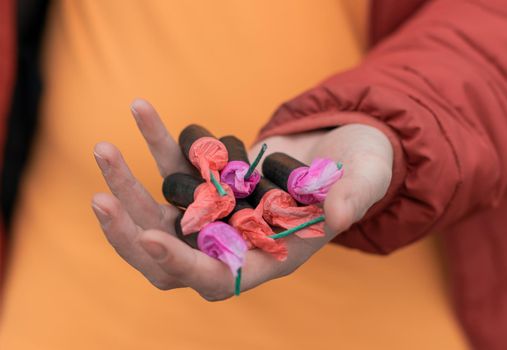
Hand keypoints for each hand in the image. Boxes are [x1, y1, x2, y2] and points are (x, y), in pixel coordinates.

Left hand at [92, 99, 392, 299]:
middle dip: (132, 235)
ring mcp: (218, 213)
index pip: (217, 278)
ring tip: (104, 148)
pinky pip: (175, 168)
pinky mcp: (209, 181)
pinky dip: (156, 143)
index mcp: (269, 256)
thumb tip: (340, 216)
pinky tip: (141, 110)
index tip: (150, 238)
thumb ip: (355, 197)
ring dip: (127, 184)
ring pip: (160, 213)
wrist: (342, 145)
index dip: (183, 266)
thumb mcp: (365, 179)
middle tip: (101, 200)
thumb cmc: (361, 169)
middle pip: (171, 256)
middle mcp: (235, 241)